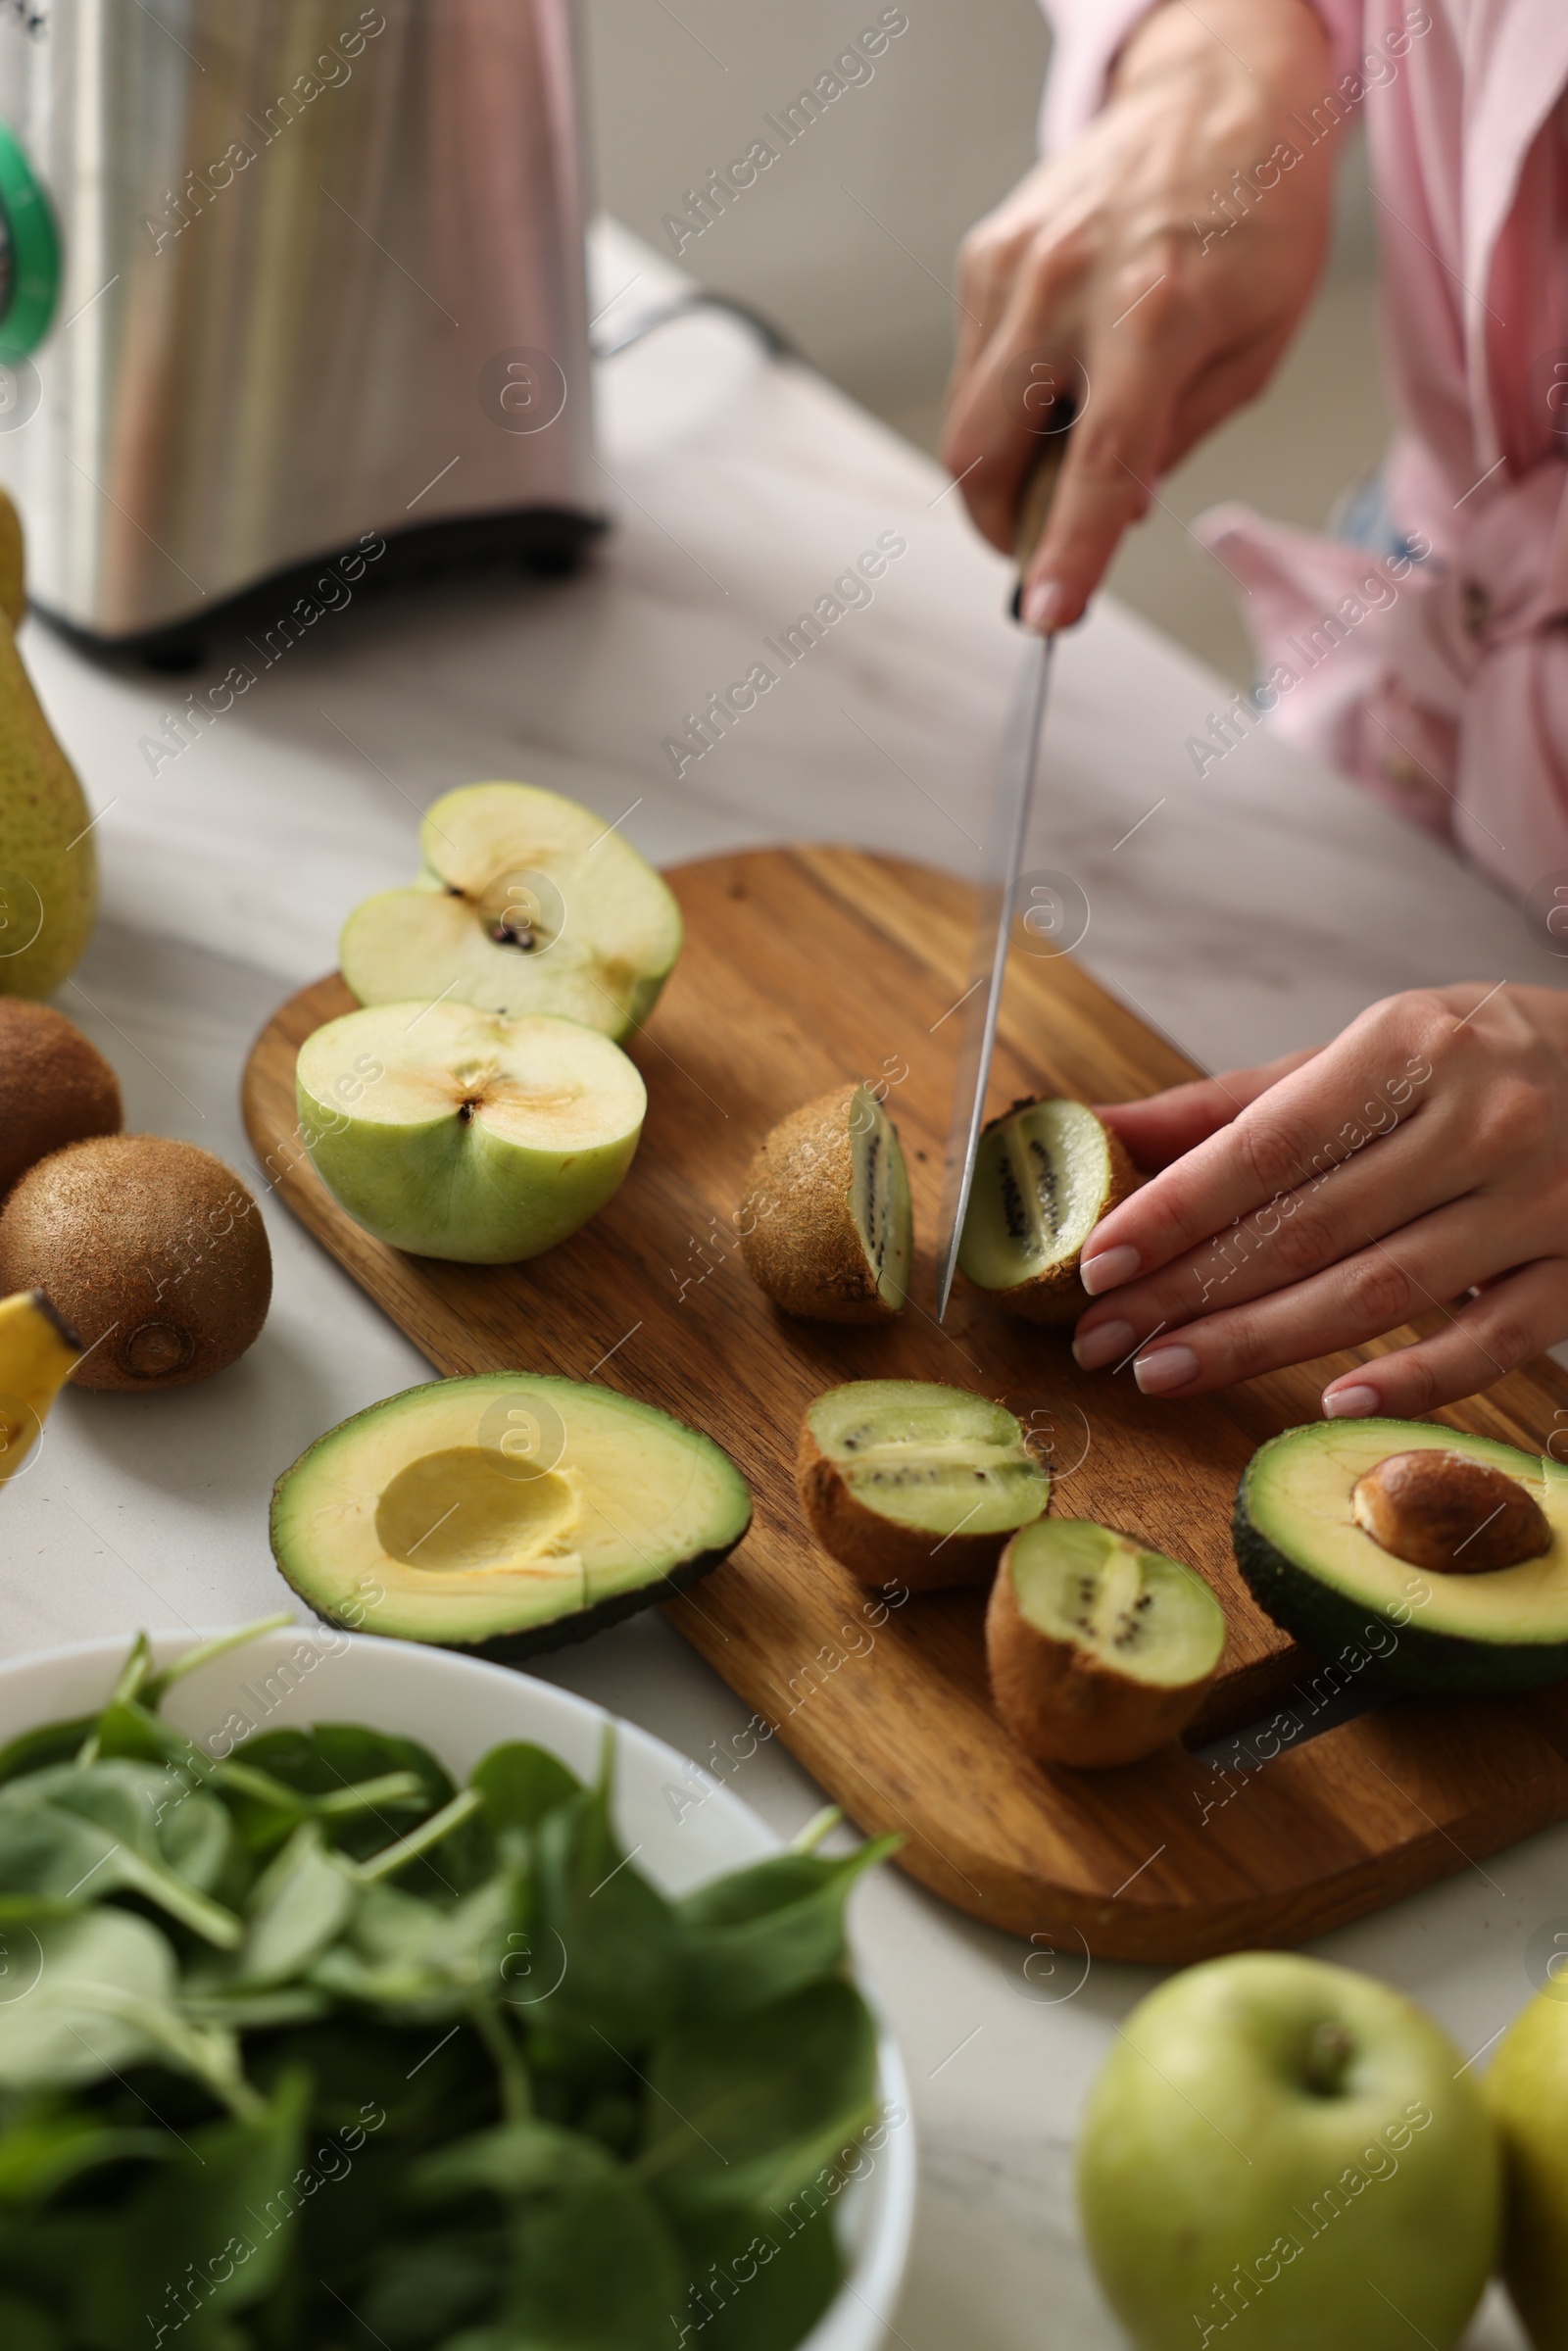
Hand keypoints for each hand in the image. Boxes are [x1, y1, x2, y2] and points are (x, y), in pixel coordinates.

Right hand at [941, 0, 1337, 631]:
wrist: (1219, 94)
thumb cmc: (1254, 215)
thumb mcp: (1256, 346)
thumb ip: (1178, 437)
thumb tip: (1112, 511)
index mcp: (1155, 312)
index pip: (1095, 461)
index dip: (1067, 549)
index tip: (1046, 613)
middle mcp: (1068, 285)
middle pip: (984, 454)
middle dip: (1003, 524)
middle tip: (1044, 544)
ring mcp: (1013, 266)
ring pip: (966, 421)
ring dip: (1005, 466)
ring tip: (1067, 443)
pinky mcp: (983, 256)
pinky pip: (971, 369)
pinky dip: (1004, 402)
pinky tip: (1059, 375)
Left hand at [1070, 986, 1567, 1415]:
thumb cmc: (1484, 1063)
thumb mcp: (1371, 1052)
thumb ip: (1235, 1104)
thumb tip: (1099, 1134)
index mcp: (1409, 1048)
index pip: (1268, 1145)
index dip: (1177, 1209)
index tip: (1097, 1261)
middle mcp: (1477, 1122)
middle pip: (1308, 1228)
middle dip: (1190, 1291)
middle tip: (1101, 1339)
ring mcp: (1539, 1204)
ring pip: (1381, 1292)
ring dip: (1260, 1342)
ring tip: (1162, 1372)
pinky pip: (1492, 1344)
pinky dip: (1414, 1380)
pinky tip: (1331, 1405)